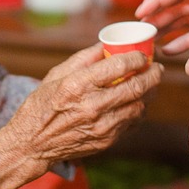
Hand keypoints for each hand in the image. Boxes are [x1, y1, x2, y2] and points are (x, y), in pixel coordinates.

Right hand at [0, 44, 161, 188]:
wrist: (32, 145)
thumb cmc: (42, 105)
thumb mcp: (57, 74)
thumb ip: (85, 58)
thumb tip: (107, 43)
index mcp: (79, 85)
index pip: (120, 66)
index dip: (138, 57)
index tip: (143, 54)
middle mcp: (93, 106)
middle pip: (137, 86)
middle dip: (153, 74)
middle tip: (156, 67)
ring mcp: (102, 126)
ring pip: (140, 105)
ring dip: (149, 92)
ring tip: (149, 83)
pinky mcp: (107, 141)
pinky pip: (132, 122)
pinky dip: (139, 109)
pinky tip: (136, 101)